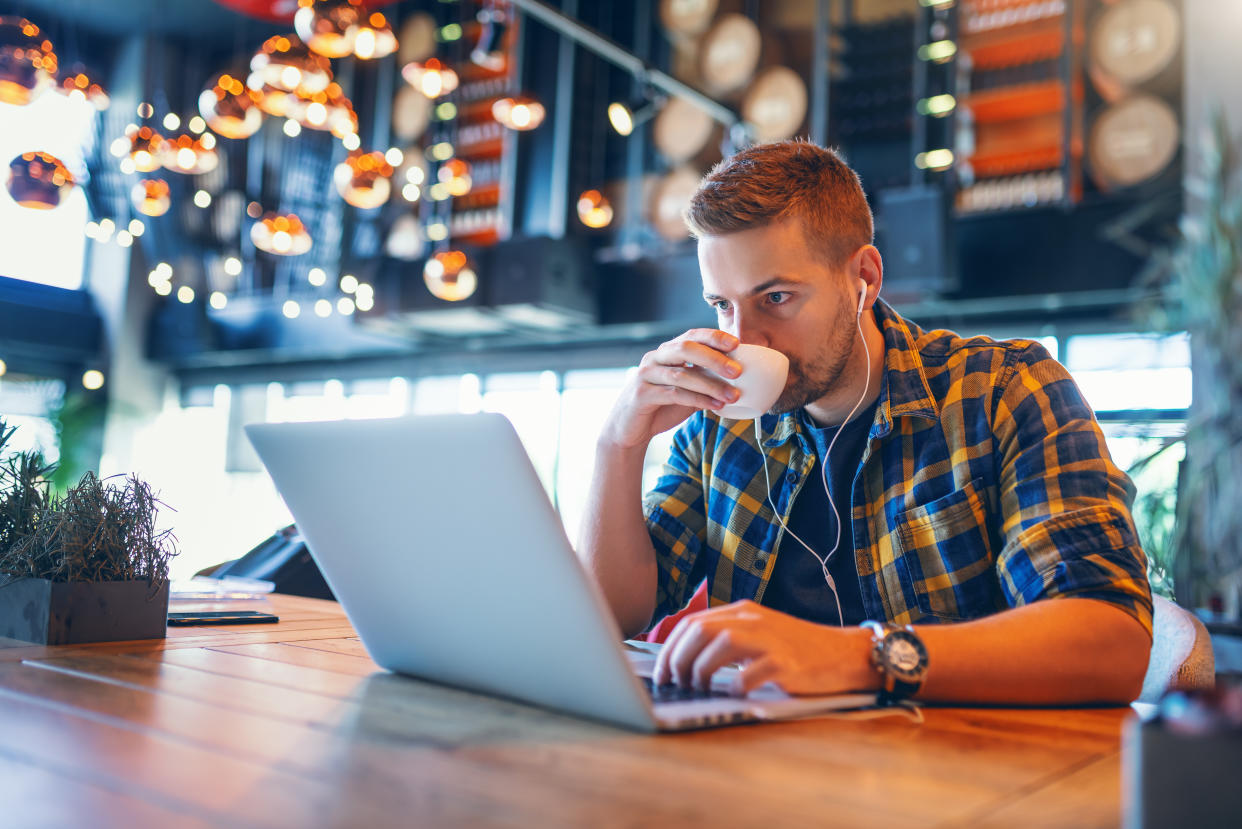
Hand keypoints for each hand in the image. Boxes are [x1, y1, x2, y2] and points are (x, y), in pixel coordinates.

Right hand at [601, 329, 742, 449]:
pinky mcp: (642, 394)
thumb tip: (738, 378)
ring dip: (711, 385)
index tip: (737, 343)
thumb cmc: (661, 407)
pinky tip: (715, 405)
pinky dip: (698, 399)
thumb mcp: (687, 390)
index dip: (714, 337)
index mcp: (666, 352)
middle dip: (714, 358)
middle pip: (686, 349)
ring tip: (733, 395)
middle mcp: (655, 358)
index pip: (692, 335)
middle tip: (737, 371)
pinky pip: (674, 394)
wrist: (629, 429)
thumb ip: (704, 381)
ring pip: (682, 374)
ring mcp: (646, 375)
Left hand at [651, 600, 877, 695]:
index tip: (661, 673)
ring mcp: (770, 639)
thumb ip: (728, 638)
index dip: (669, 649)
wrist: (844, 654)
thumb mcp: (758, 633)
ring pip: (719, 646)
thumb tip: (684, 660)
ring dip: (700, 671)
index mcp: (742, 611)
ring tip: (699, 688)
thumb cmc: (797, 650)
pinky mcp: (786, 663)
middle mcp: (753, 619)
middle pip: (700, 631)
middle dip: (678, 660)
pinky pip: (750, 674)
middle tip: (675, 683)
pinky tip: (734, 695)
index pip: (692, 623)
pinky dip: (735, 687)